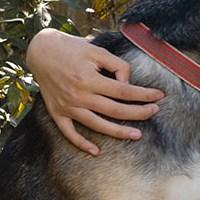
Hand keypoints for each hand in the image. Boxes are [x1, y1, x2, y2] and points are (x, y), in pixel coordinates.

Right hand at [27, 29, 163, 153]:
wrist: (40, 50)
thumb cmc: (72, 48)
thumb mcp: (97, 50)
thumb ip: (116, 65)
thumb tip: (128, 84)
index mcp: (89, 78)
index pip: (124, 91)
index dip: (144, 95)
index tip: (159, 96)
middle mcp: (78, 95)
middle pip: (115, 110)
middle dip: (138, 113)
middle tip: (154, 112)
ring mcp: (67, 106)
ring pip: (97, 125)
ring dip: (118, 132)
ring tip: (136, 135)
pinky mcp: (57, 112)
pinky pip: (69, 132)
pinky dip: (81, 143)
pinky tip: (96, 151)